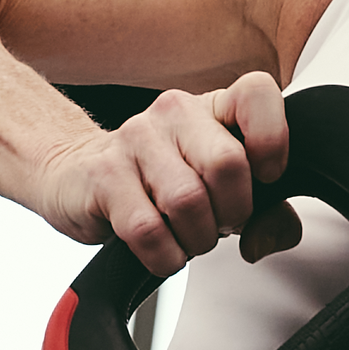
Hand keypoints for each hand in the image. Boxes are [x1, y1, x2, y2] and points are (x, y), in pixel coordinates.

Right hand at [31, 70, 298, 274]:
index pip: (258, 93)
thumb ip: (264, 210)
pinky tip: (161, 250)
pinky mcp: (103, 176)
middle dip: (233, 213)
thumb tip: (271, 237)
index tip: (266, 176)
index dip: (273, 141)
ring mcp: (134, 140)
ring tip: (186, 237)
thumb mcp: (216, 187)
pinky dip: (165, 257)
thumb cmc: (154, 181)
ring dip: (196, 239)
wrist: (75, 175)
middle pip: (228, 163)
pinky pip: (149, 231)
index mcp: (210, 107)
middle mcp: (173, 113)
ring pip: (188, 202)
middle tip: (220, 223)